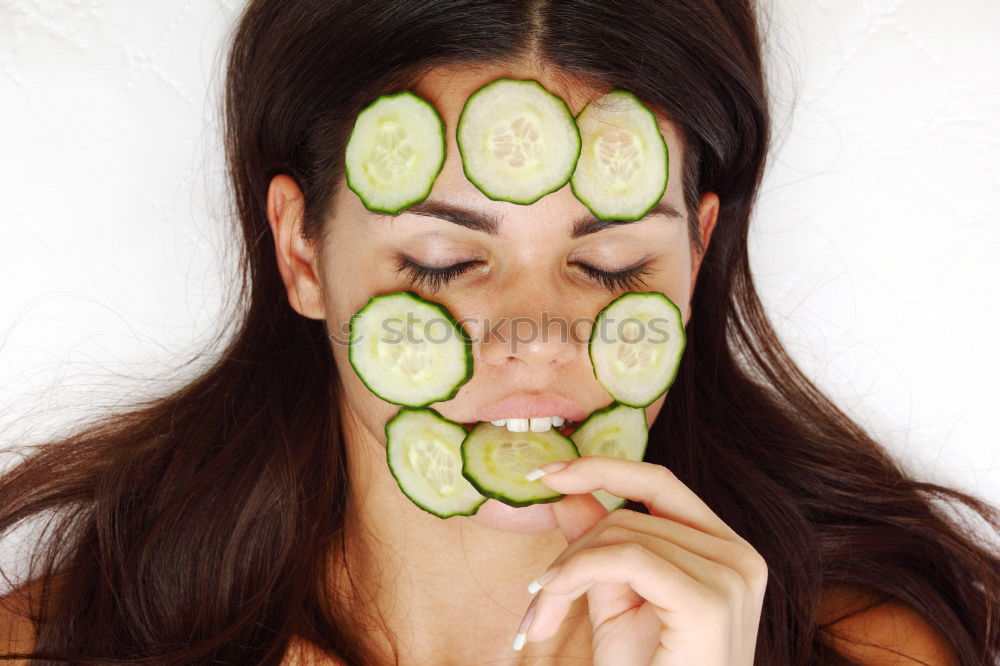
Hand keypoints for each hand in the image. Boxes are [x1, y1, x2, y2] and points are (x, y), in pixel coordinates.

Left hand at [514, 456, 767, 664]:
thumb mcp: (615, 600)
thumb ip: (599, 542)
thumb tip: (567, 490)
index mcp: (724, 550)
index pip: (660, 484)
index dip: (602, 469)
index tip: (547, 472)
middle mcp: (738, 557)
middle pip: (631, 516)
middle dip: (573, 551)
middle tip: (535, 592)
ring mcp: (732, 577)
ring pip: (622, 536)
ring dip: (566, 575)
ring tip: (541, 620)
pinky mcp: (711, 602)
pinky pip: (627, 559)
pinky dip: (579, 572)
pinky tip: (551, 597)